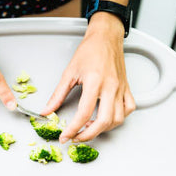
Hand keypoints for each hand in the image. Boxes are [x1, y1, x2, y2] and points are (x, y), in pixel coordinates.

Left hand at [41, 12, 135, 142]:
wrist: (106, 37)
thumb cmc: (89, 51)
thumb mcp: (69, 73)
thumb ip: (57, 95)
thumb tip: (47, 111)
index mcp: (94, 82)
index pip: (84, 113)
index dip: (73, 129)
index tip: (65, 136)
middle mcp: (110, 87)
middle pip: (103, 121)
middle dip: (88, 135)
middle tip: (76, 138)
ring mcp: (121, 89)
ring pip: (118, 119)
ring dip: (103, 129)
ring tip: (89, 128)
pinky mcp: (127, 88)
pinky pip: (128, 109)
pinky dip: (119, 118)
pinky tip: (107, 118)